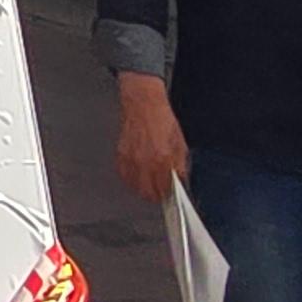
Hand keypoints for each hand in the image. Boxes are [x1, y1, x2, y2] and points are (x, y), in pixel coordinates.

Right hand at [115, 73, 188, 202]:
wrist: (144, 105)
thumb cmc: (162, 120)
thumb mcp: (180, 144)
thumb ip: (180, 165)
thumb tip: (179, 180)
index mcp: (163, 159)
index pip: (165, 188)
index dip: (168, 194)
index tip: (170, 194)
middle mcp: (145, 161)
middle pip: (147, 192)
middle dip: (155, 195)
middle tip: (160, 192)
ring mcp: (131, 159)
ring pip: (134, 186)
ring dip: (142, 188)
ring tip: (149, 184)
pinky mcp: (121, 154)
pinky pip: (124, 175)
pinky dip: (130, 178)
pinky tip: (137, 174)